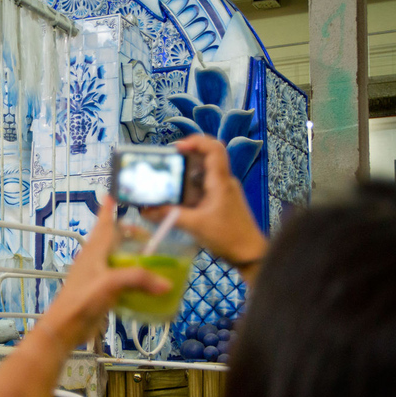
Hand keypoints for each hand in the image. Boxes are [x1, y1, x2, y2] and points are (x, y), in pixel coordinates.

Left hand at [41, 196, 171, 351]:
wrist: (65, 327)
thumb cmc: (82, 300)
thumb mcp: (111, 284)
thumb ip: (139, 280)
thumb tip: (166, 283)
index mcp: (94, 251)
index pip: (103, 224)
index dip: (108, 209)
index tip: (113, 195)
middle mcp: (95, 260)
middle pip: (113, 239)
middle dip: (129, 234)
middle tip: (149, 235)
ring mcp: (97, 276)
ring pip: (116, 259)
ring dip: (132, 255)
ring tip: (151, 257)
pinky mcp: (100, 292)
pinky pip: (119, 278)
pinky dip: (132, 278)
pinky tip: (144, 285)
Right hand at [141, 135, 267, 277]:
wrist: (250, 255)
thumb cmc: (228, 236)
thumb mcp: (195, 225)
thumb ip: (169, 216)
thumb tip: (145, 210)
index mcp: (220, 181)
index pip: (213, 148)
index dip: (195, 141)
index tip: (175, 148)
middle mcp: (223, 181)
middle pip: (205, 158)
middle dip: (183, 157)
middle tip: (163, 164)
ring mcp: (223, 192)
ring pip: (202, 174)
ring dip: (184, 175)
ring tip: (164, 181)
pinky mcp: (221, 202)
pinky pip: (203, 188)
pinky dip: (188, 189)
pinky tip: (175, 199)